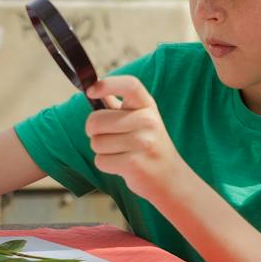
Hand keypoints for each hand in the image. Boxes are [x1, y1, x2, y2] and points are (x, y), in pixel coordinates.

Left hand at [84, 74, 187, 201]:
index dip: (107, 84)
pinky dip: (106, 164)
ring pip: (96, 143)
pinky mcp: (135, 163)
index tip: (90, 91)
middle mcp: (147, 120)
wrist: (170, 177)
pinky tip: (122, 165)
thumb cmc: (148, 145)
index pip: (129, 85)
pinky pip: (101, 161)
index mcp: (147, 105)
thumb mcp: (140, 120)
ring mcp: (143, 142)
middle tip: (108, 137)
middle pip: (96, 120)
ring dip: (101, 150)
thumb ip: (117, 106)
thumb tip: (93, 88)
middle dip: (93, 132)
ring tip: (120, 152)